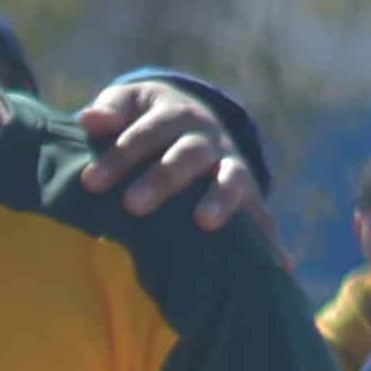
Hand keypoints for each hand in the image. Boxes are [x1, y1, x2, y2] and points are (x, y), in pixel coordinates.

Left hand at [77, 79, 261, 232]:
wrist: (194, 120)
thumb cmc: (146, 119)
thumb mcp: (130, 105)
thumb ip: (112, 111)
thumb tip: (89, 118)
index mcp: (175, 115)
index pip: (148, 133)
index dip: (119, 156)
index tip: (90, 182)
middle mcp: (208, 139)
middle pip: (188, 155)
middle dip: (162, 179)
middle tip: (132, 205)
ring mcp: (231, 166)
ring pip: (231, 180)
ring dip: (221, 199)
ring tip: (204, 222)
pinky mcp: (248, 195)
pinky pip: (262, 217)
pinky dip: (271, 240)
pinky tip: (280, 265)